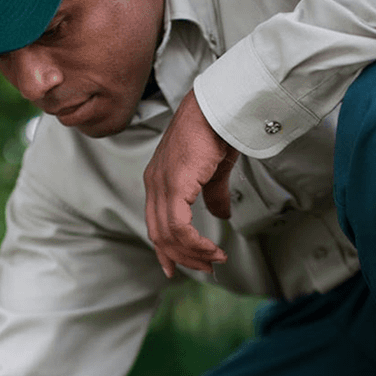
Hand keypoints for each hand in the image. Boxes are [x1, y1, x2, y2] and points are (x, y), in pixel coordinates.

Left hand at [144, 89, 238, 276]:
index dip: (166, 249)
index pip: (155, 223)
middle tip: (206, 268)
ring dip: (193, 253)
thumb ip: (213, 195)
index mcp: (159, 179)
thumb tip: (221, 215)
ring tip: (214, 260)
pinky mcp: (173, 185)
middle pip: (159, 234)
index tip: (177, 267)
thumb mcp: (214, 171)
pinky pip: (178, 227)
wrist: (219, 107)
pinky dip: (195, 243)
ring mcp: (161, 185)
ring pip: (168, 235)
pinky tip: (211, 249)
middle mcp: (154, 184)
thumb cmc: (216, 129)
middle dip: (182, 257)